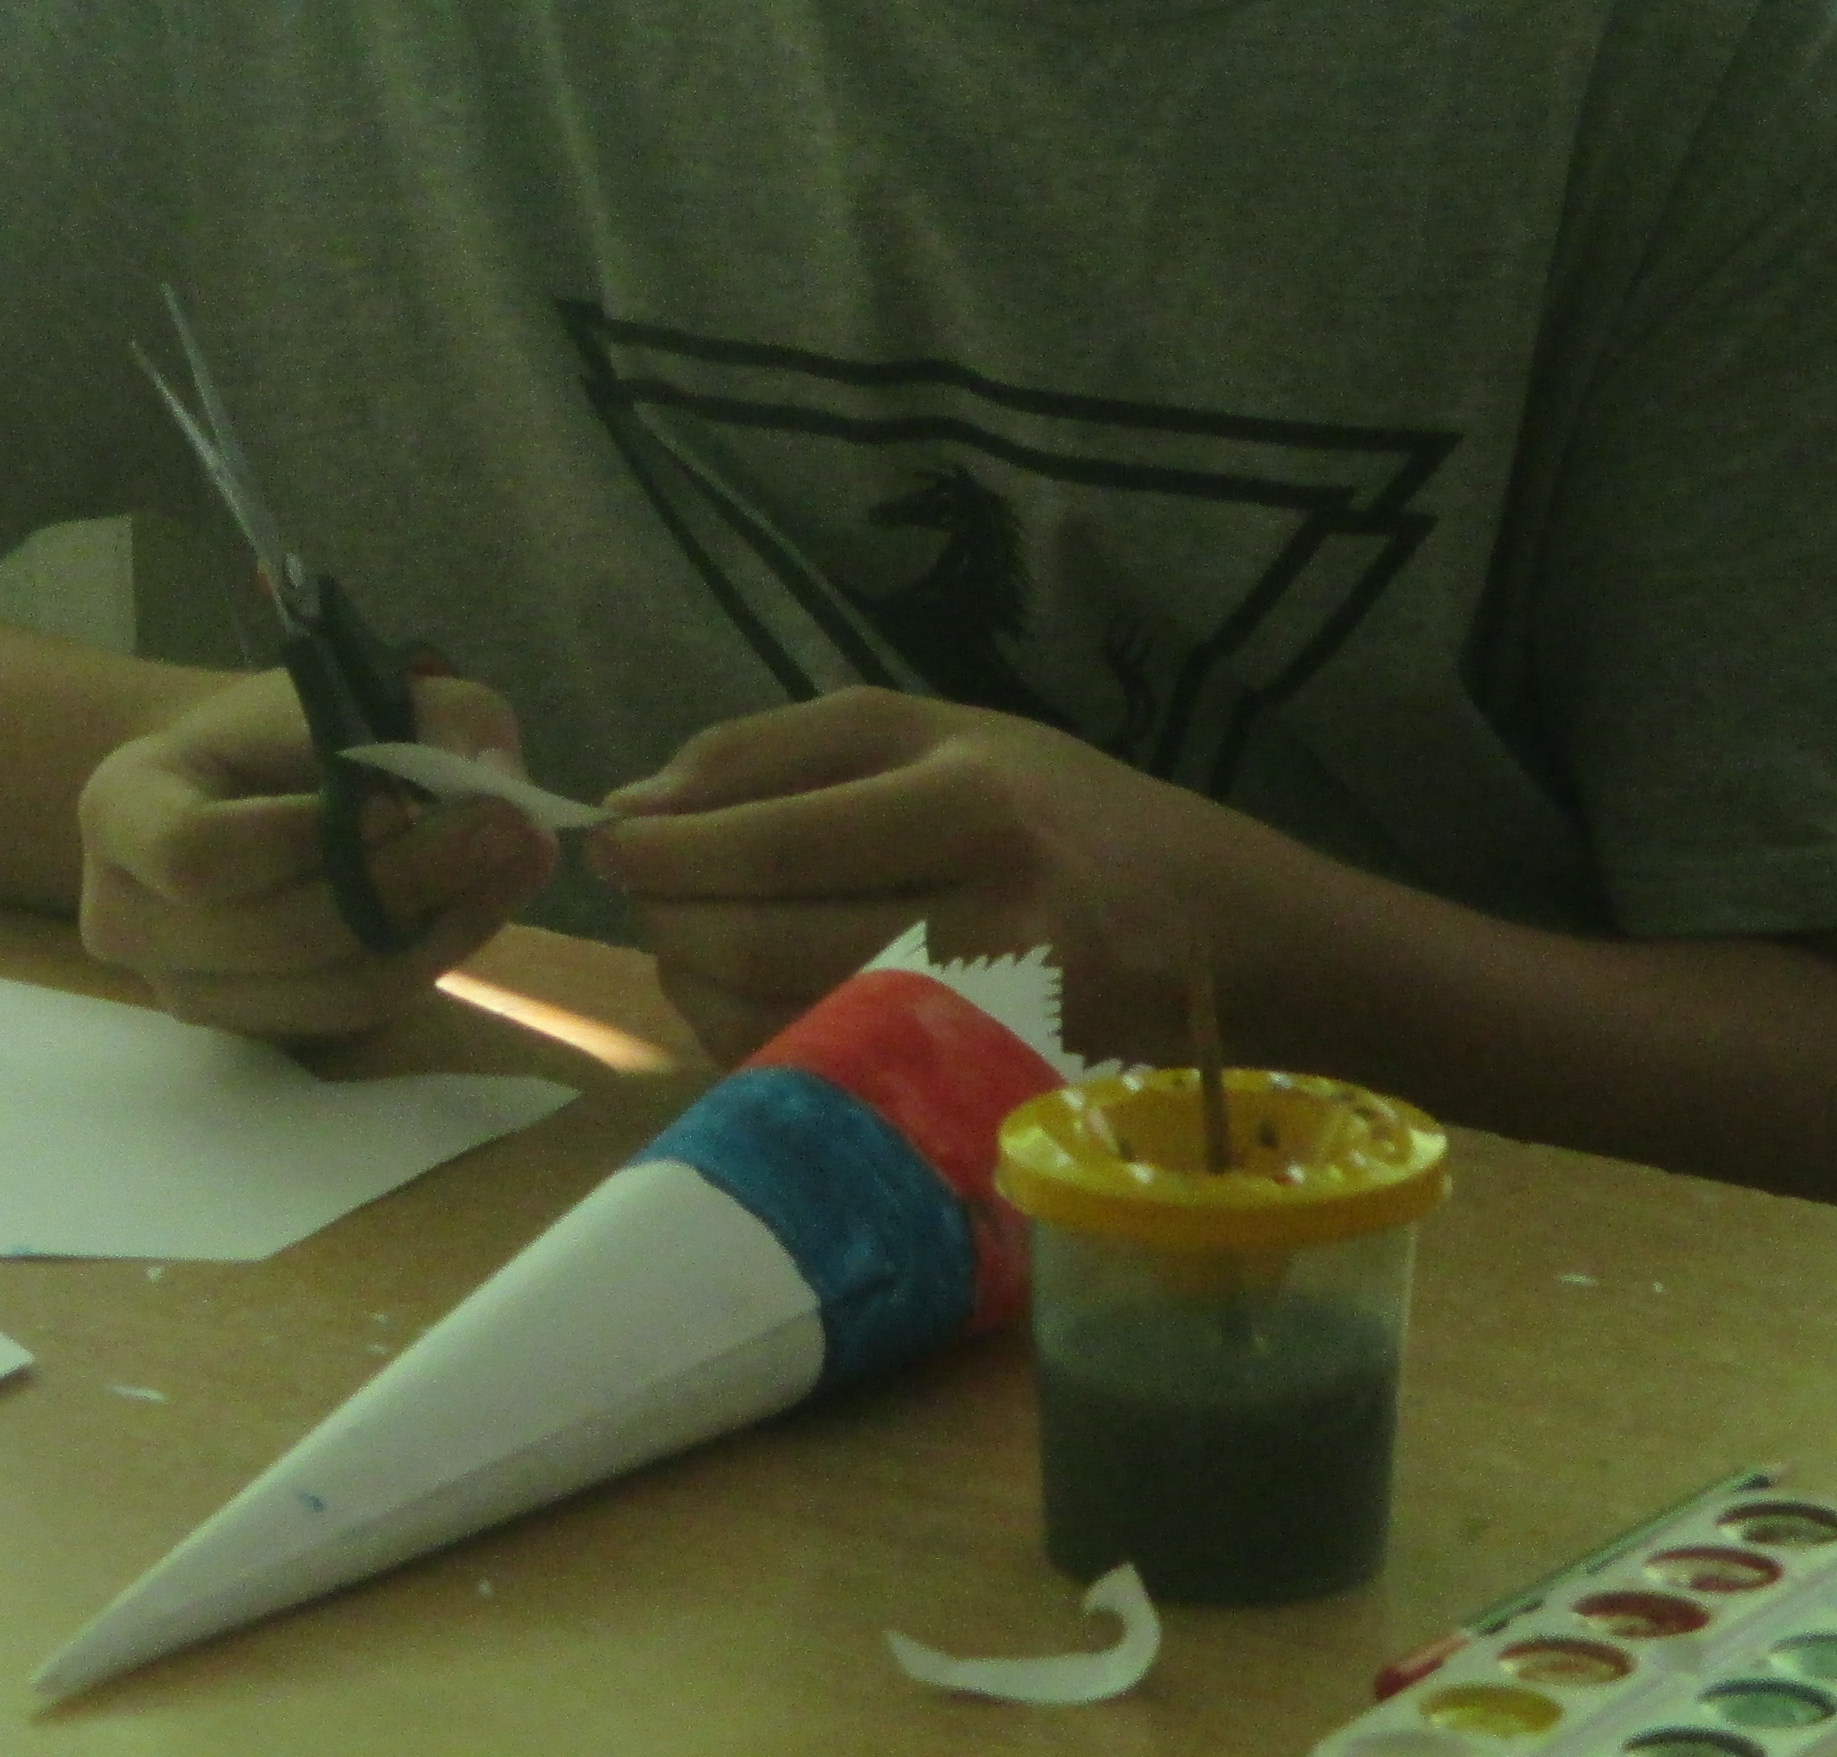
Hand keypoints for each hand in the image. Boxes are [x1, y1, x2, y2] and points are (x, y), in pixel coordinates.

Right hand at [75, 667, 559, 1039]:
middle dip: (403, 883)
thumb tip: (501, 780)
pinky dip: (430, 958)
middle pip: (275, 936)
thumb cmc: (282, 728)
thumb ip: (433, 716)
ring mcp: (182, 990)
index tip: (391, 801)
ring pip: (328, 990)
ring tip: (520, 855)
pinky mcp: (249, 1031)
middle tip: (506, 827)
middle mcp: (127, 916)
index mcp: (121, 809)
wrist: (244, 784)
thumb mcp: (351, 686)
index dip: (300, 841)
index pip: (195, 854)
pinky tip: (484, 898)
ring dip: (441, 928)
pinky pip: (353, 1014)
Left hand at [585, 688, 1241, 1063]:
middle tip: (640, 893)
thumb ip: (781, 751)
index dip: (672, 845)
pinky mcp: (986, 1103)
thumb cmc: (1062, 815)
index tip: (611, 836)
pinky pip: (829, 1084)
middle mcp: (992, 914)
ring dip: (698, 985)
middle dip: (672, 917)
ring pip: (787, 1023)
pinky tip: (748, 999)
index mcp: (977, 797)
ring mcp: (994, 1027)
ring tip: (687, 939)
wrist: (1225, 938)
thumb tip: (633, 804)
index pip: (780, 833)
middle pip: (771, 938)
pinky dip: (755, 1043)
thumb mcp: (942, 733)